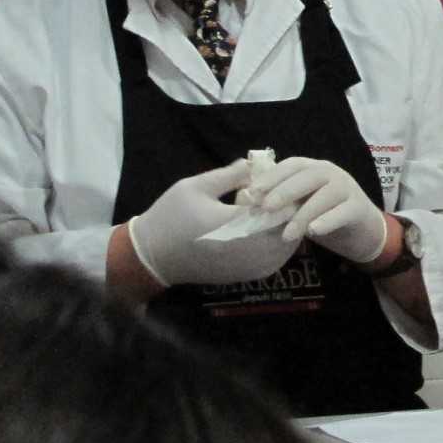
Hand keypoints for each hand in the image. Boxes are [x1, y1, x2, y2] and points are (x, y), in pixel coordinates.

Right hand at [122, 154, 298, 287]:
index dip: (285, 196)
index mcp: (232, 224)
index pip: (275, 210)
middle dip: (288, 215)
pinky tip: (268, 233)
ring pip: (283, 251)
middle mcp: (245, 250)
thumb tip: (254, 165)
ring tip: (278, 213)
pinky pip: (273, 263)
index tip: (284, 183)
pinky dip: (277, 248)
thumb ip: (228, 175)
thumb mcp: (195, 186)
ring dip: (285, 231)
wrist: (154, 256)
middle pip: (285, 233)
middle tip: (285, 196)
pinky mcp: (244, 277)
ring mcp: (246, 268)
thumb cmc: (171, 216)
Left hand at [248, 154, 394, 264]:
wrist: (363, 231)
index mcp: (314, 167)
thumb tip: (247, 201)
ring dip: (302, 215)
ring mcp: (347, 188)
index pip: (291, 166)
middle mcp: (331, 173)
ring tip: (287, 234)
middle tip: (265, 208)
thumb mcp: (302, 204)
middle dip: (283, 191)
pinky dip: (327, 221)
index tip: (252, 192)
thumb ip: (282, 200)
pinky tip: (314, 231)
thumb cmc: (325, 215)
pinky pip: (342, 213)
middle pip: (306, 177)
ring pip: (323, 197)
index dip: (272, 176)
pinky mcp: (359, 208)